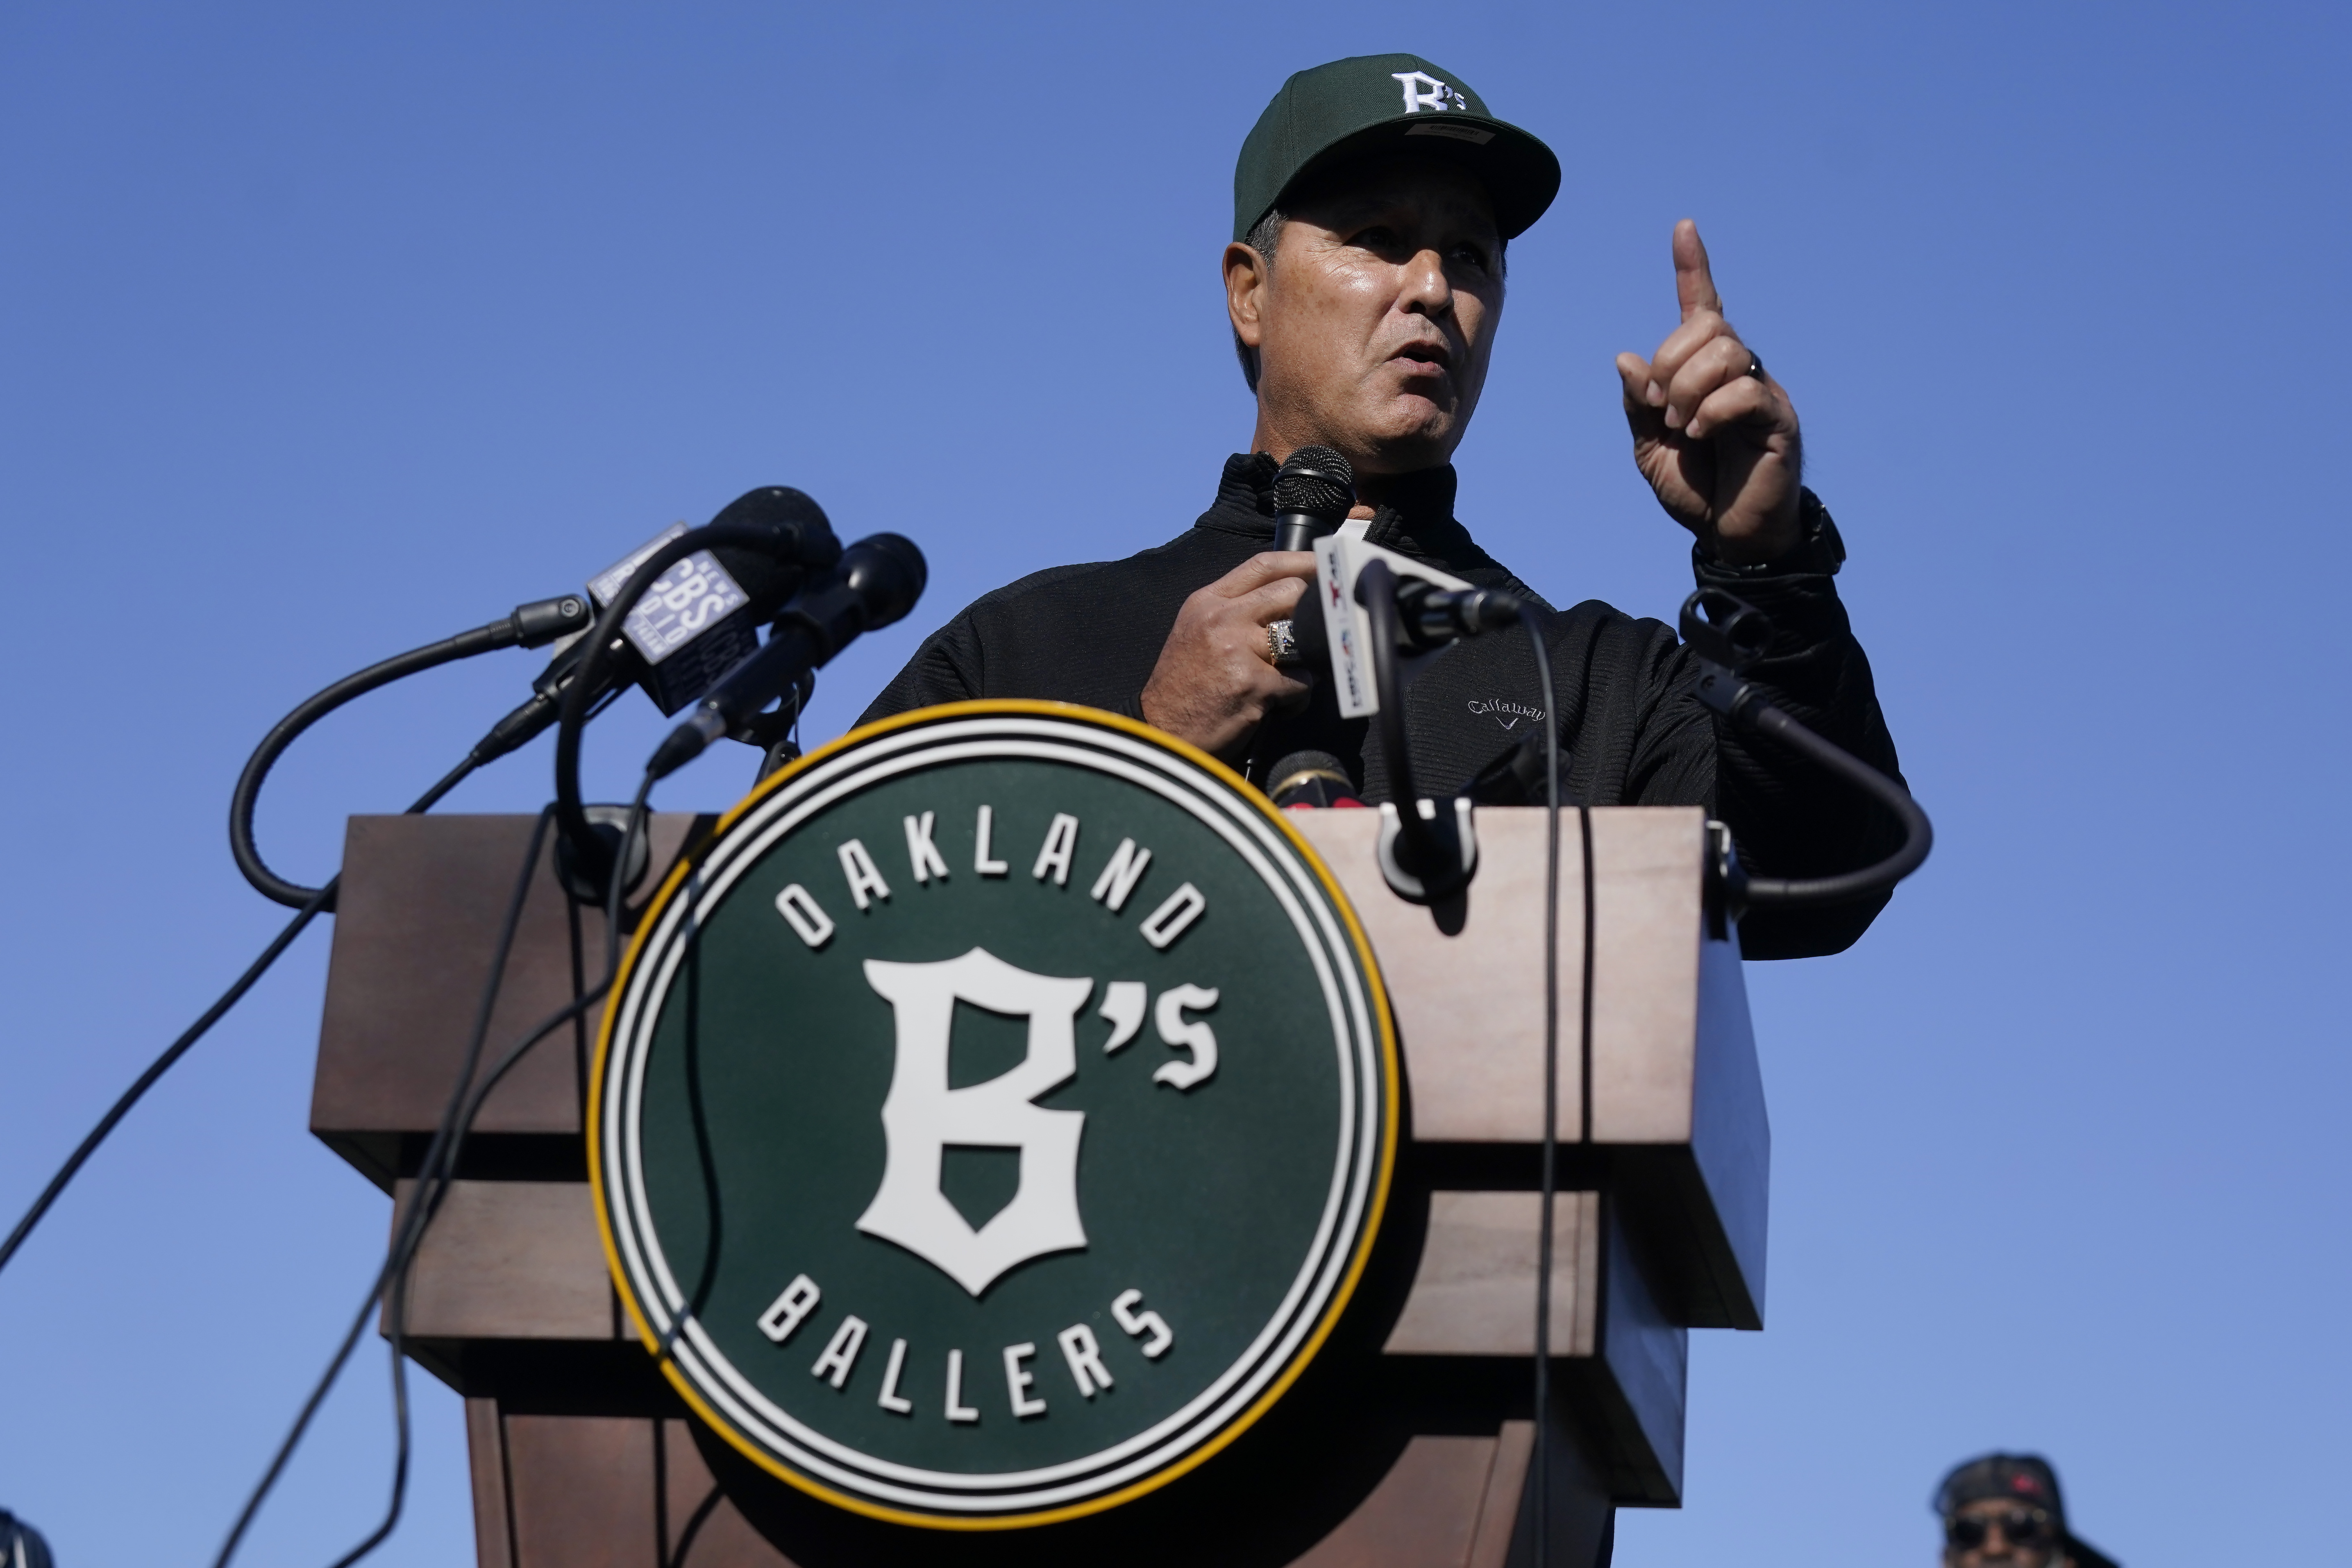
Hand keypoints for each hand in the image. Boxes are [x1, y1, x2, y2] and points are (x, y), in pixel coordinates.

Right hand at [1141, 552, 1313, 758]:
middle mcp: (1222, 618)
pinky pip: (1301, 682)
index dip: (1301, 562)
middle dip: (1310, 614)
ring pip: (1302, 639)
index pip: (1263, 565)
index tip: (1323, 567)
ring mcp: (1238, 649)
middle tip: (1309, 637)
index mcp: (1208, 602)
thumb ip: (1236, 610)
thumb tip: (1289, 599)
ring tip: (1283, 683)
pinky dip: (1296, 699)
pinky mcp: (1254, 684)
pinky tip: (1274, 709)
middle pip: (1291, 593)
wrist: (1162, 734)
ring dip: (1303, 664)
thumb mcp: (1198, 632)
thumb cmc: (1183, 688)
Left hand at [1615, 220, 1802, 564]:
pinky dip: (1711, 411)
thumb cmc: (1696, 488)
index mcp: (1704, 372)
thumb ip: (1639, 404)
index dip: (1693, 267)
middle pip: (1707, 326)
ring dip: (1688, 388)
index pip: (1702, 307)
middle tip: (1663, 410)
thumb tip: (1627, 359)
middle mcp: (1738, 371)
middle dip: (1671, 363)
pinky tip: (1702, 434)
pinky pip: (1743, 390)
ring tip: (1682, 426)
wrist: (1728, 534)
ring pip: (1724, 351)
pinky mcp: (1778, 417)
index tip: (1683, 228)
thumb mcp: (1650, 448)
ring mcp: (1761, 391)